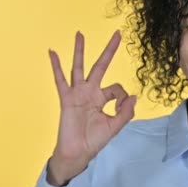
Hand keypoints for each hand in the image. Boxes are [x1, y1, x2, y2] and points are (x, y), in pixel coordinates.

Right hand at [46, 30, 135, 185]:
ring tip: (80, 33)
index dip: (123, 97)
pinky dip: (56, 66)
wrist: (77, 153)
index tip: (122, 108)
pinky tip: (52, 52)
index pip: (117, 88)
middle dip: (109, 51)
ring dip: (80, 51)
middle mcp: (90, 92)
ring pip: (79, 67)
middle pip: (100, 66)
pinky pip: (60, 80)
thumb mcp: (115, 126)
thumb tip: (134, 95)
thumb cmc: (94, 140)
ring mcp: (78, 94)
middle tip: (117, 34)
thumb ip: (125, 112)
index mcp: (102, 98)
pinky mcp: (67, 99)